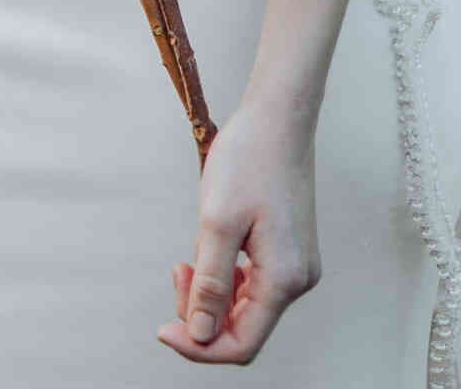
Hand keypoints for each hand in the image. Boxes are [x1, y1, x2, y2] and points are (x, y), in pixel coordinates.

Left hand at [157, 99, 319, 363]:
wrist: (279, 114)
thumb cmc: (249, 159)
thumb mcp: (218, 223)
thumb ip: (209, 286)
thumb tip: (200, 335)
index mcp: (285, 279)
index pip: (240, 344)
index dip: (198, 345)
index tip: (162, 326)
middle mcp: (298, 279)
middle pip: (243, 327)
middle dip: (201, 312)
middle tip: (176, 270)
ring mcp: (297, 263)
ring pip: (246, 306)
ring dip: (211, 293)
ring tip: (188, 256)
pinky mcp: (289, 248)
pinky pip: (254, 282)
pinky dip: (226, 276)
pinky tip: (209, 248)